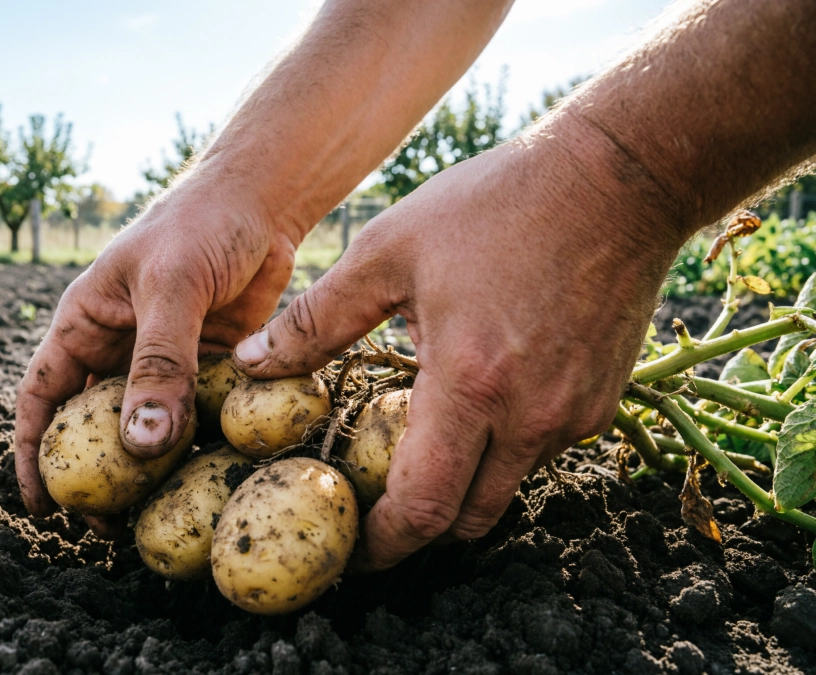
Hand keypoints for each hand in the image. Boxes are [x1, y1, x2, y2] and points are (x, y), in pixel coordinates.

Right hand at [14, 184, 300, 534]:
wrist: (263, 199)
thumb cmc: (200, 223)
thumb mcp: (172, 287)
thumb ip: (160, 361)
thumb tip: (142, 443)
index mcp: (85, 324)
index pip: (41, 396)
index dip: (33, 451)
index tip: (40, 504)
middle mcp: (119, 349)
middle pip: (95, 425)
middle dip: (97, 475)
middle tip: (109, 527)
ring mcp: (167, 362)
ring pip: (149, 428)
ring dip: (152, 470)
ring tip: (159, 515)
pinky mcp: (211, 369)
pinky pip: (198, 417)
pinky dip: (200, 447)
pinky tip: (210, 478)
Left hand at [233, 118, 686, 570]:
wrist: (617, 178)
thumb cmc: (494, 204)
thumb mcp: (388, 249)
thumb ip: (316, 318)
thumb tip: (250, 365)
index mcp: (469, 384)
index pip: (420, 507)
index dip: (380, 546)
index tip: (348, 552)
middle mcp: (529, 417)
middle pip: (464, 520)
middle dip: (414, 531)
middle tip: (372, 514)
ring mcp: (574, 416)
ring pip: (504, 489)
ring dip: (458, 488)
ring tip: (416, 455)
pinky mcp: (603, 404)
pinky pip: (539, 453)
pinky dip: (500, 451)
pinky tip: (474, 407)